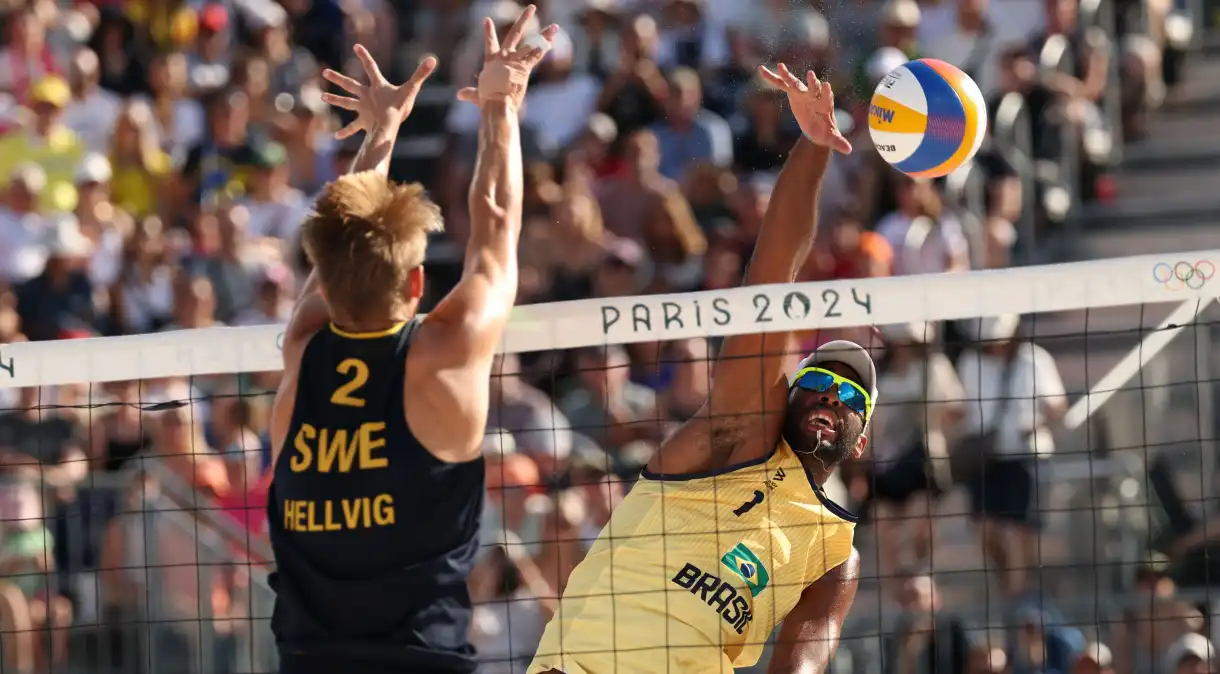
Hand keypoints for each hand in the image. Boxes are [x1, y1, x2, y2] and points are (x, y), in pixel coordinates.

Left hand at [321, 45, 437, 139]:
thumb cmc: (399, 107)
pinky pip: (352, 127)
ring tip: (323, 96)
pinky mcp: (363, 122)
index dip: (364, 56)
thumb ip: (421, 74)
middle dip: (337, 78)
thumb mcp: (411, 89)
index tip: (356, 47)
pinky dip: (345, 132)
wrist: (388, 126)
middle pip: (350, 85)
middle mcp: (366, 96)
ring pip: (346, 103)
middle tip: (325, 72)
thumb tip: (433, 59)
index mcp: (377, 86)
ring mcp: (363, 109)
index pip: (371, 67)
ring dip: (335, 99)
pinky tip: (336, 136)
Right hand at [456, 4, 557, 109]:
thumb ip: (470, 93)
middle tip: (532, 8)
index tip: (487, 20)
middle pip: (514, 34)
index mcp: (491, 62)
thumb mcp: (477, 95)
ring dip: (544, 35)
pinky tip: (552, 40)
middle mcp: (503, 57)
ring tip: (555, 26)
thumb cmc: (486, 101)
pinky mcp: (523, 68)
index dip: (488, 32)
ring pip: (531, 44)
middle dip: (524, 20)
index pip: (489, 44)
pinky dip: (544, 49)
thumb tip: (459, 95)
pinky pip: (536, 56)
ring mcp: (514, 61)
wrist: (496, 103)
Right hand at [759, 63, 851, 154]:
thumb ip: (839, 142)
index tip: (826, 86)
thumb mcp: (831, 138)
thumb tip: (849, 150)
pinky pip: (782, 85)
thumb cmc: (825, 132)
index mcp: (825, 104)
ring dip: (787, 75)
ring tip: (780, 66)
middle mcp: (814, 95)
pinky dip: (772, 78)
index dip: (826, 92)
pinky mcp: (793, 93)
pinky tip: (762, 70)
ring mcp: (803, 93)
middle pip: (812, 87)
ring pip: (795, 83)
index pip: (827, 97)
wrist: (816, 128)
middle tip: (811, 75)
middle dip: (811, 82)